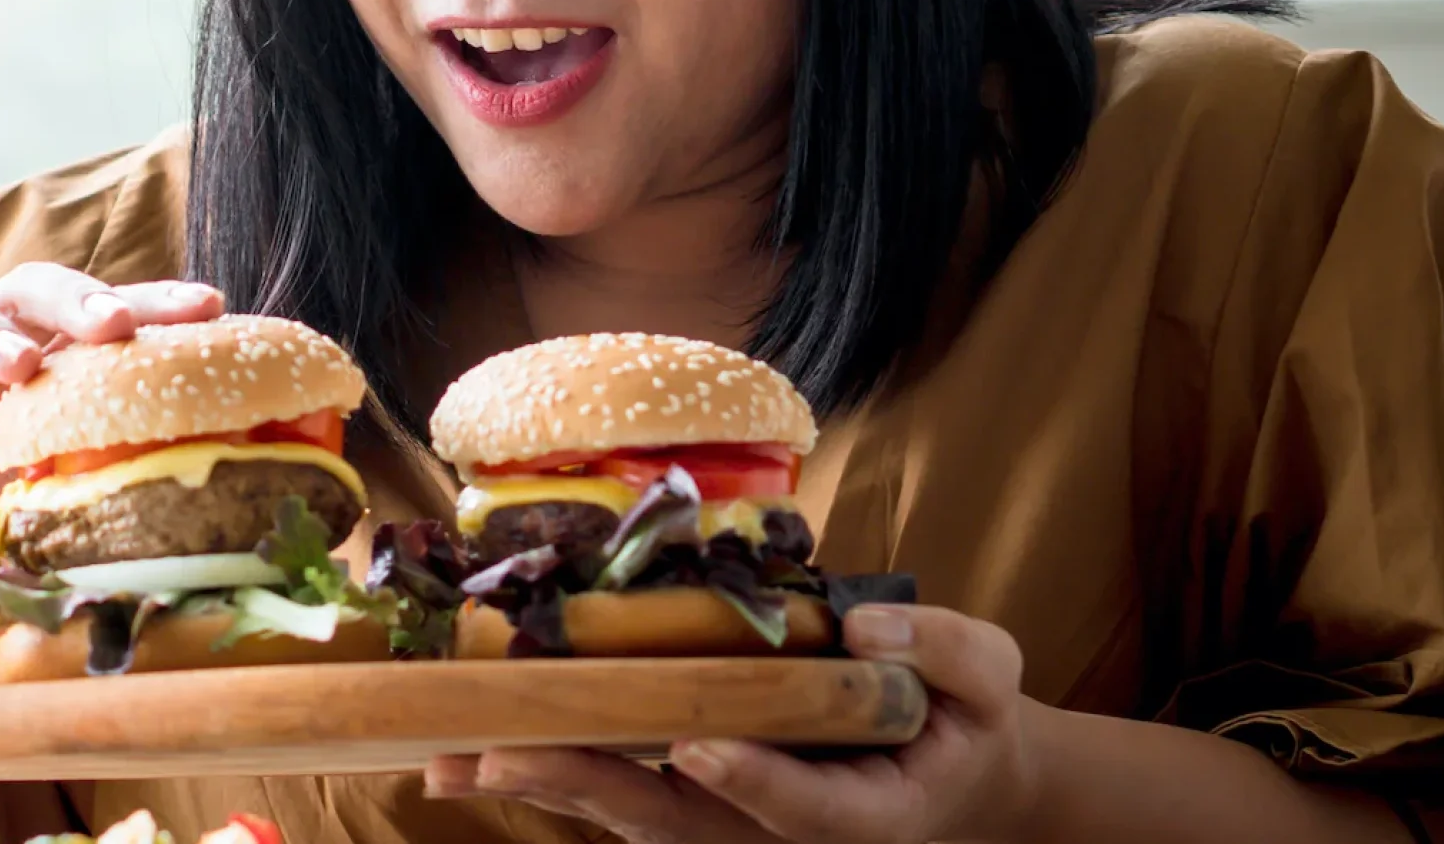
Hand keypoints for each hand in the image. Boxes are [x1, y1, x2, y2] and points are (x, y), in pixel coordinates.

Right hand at [0, 264, 225, 606]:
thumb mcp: (31, 524)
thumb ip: (86, 523)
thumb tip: (182, 557)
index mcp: (34, 378)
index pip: (95, 324)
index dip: (150, 307)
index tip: (209, 310)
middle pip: (27, 295)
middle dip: (75, 302)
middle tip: (114, 328)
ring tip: (11, 362)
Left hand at [423, 605, 1044, 843]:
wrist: (948, 782)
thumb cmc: (963, 725)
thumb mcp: (991, 683)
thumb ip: (949, 651)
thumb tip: (870, 622)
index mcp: (863, 815)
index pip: (803, 806)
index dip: (753, 779)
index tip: (700, 745)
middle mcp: (779, 837)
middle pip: (677, 822)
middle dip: (590, 785)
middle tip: (502, 757)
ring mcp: (728, 830)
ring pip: (627, 818)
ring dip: (542, 787)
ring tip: (453, 764)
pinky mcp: (690, 809)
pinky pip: (611, 799)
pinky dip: (544, 775)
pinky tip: (466, 758)